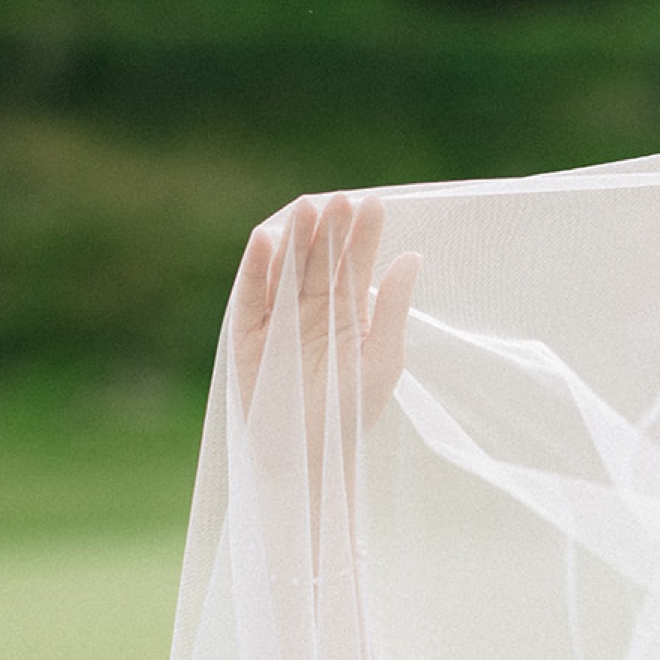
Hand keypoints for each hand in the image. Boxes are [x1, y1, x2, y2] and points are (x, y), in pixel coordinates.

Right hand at [231, 191, 419, 458]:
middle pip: (320, 259)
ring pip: (286, 269)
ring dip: (295, 239)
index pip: (355, 264)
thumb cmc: (351, 412)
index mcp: (346, 311)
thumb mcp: (382, 358)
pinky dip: (256, 269)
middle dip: (331, 230)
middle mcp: (311, 308)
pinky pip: (251, 296)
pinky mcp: (247, 334)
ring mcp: (278, 318)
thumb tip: (412, 256)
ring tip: (306, 208)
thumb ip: (393, 308)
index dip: (364, 236)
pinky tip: (265, 239)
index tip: (374, 205)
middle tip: (341, 200)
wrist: (310, 458)